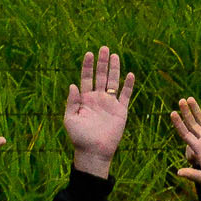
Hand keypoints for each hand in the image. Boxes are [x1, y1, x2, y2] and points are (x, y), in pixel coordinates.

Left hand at [60, 47, 134, 176]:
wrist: (94, 152)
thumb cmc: (79, 137)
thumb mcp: (70, 119)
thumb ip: (71, 102)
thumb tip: (72, 85)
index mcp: (85, 99)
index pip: (86, 77)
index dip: (87, 66)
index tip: (89, 53)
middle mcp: (98, 98)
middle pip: (101, 76)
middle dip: (102, 62)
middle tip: (104, 48)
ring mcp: (110, 104)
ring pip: (113, 82)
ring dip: (114, 69)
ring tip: (115, 55)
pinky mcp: (120, 111)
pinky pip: (125, 95)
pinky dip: (128, 85)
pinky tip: (131, 74)